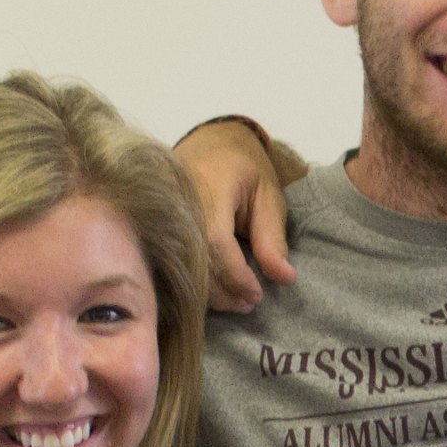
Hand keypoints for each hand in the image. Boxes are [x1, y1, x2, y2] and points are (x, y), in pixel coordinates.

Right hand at [176, 118, 296, 313]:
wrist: (213, 142)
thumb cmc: (246, 169)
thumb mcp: (269, 197)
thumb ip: (272, 238)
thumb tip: (285, 279)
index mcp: (211, 188)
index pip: (217, 241)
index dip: (236, 275)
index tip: (256, 296)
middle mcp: (180, 201)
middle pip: (194, 258)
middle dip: (222, 290)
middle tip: (249, 304)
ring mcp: (165, 212)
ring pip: (181, 263)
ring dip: (209, 290)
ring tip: (237, 300)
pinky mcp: (160, 223)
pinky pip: (174, 258)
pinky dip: (196, 279)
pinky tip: (217, 289)